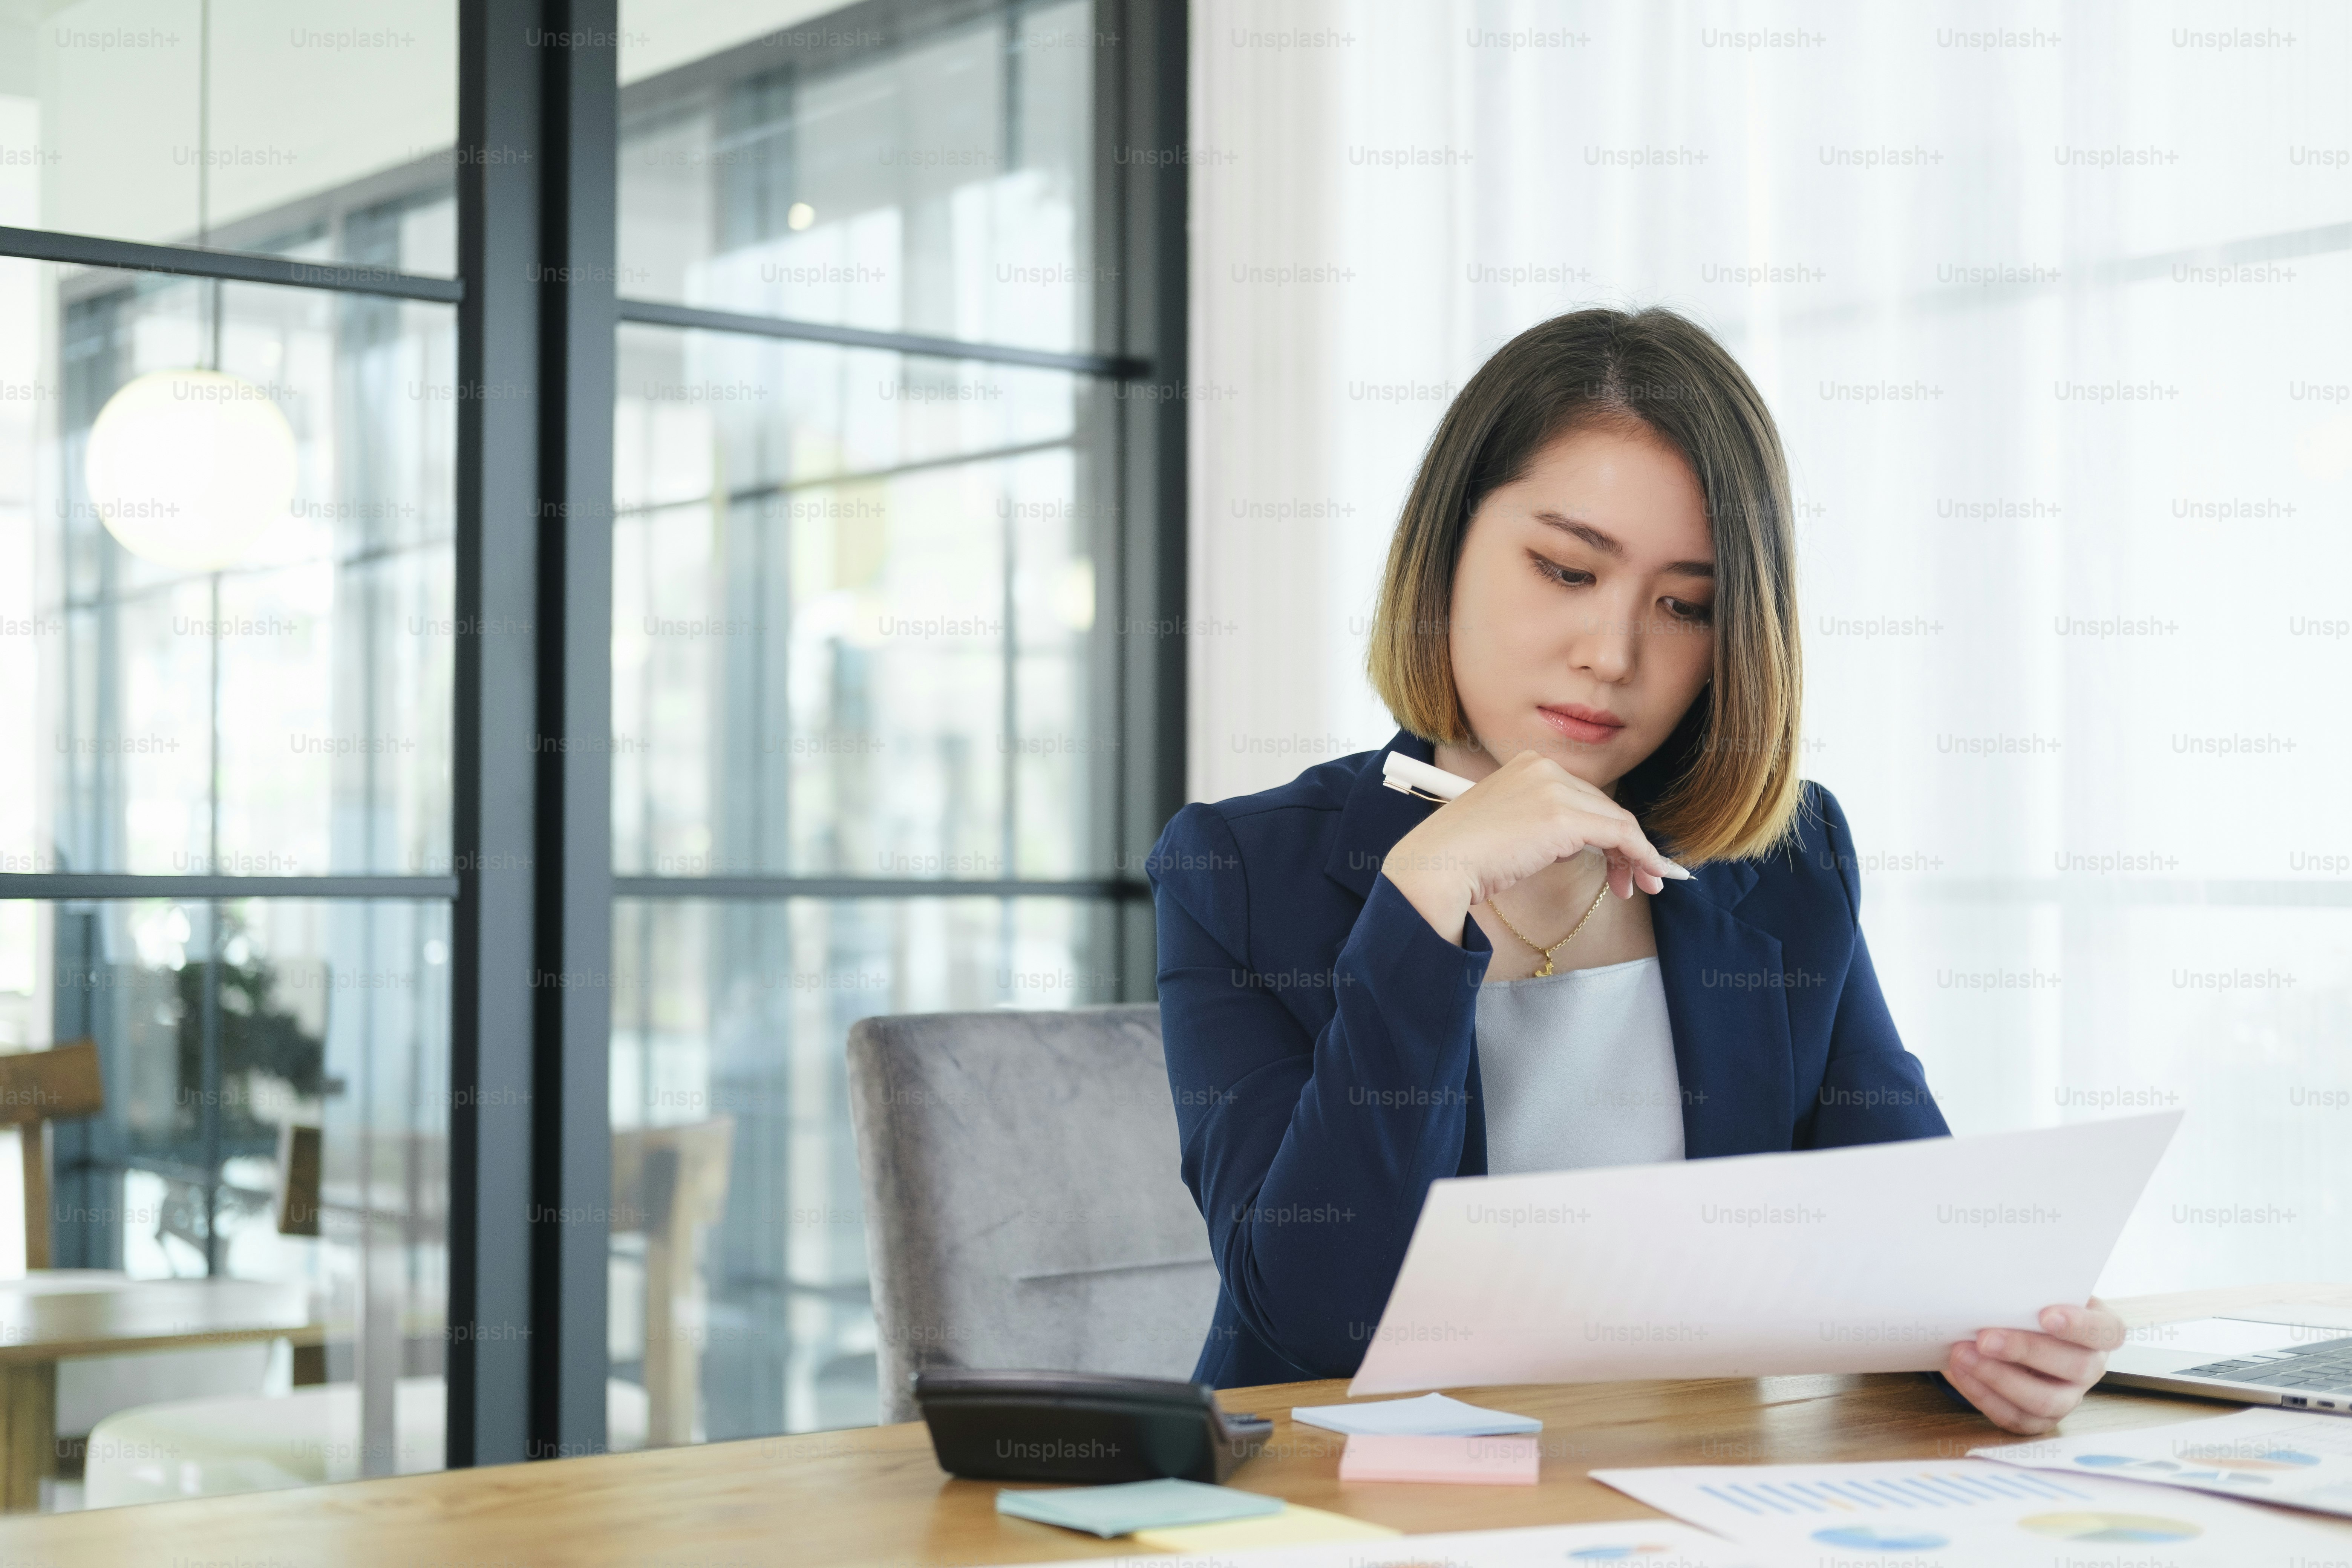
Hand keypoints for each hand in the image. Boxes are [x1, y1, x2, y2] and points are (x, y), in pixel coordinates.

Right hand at [1378, 750, 1686, 944]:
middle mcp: (1543, 768)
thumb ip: (1544, 824)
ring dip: (1636, 856)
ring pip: (1616, 821)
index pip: (1583, 796)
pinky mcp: (1563, 816)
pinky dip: (1640, 855)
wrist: (1436, 866)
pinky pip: (1619, 834)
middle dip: (1626, 847)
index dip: (1608, 831)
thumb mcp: (1509, 827)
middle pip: (1603, 807)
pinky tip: (1647, 875)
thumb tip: (1579, 843)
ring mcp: (1553, 789)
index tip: (1622, 860)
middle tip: (1636, 882)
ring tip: (1640, 886)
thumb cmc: (1464, 856)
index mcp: (1528, 764)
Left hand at [1944, 1298, 2124, 1433]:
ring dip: (1999, 1378)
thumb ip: (2030, 1289)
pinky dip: (1984, 1395)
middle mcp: (2090, 1368)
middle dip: (2026, 1350)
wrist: (2012, 1329)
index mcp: (2099, 1331)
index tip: (2046, 1315)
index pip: (2107, 1331)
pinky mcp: (2040, 1418)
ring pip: (2044, 1400)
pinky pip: (2016, 1417)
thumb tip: (2001, 1284)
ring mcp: (2068, 1398)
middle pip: (2073, 1367)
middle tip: (1985, 1337)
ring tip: (1963, 1354)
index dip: (2080, 1326)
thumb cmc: (2029, 1304)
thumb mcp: (2036, 1290)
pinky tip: (1962, 1372)